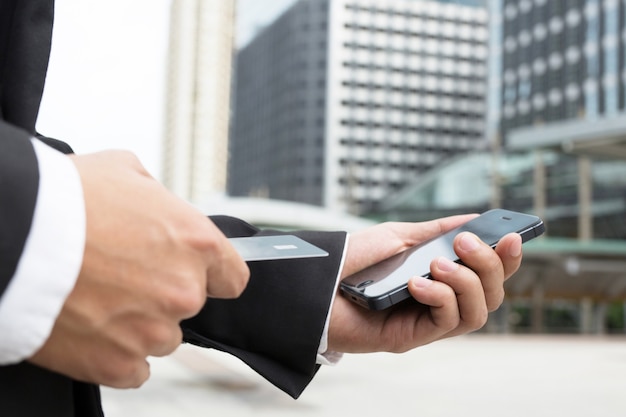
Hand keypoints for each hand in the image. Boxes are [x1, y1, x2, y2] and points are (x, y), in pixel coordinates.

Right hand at [29, 151, 249, 387]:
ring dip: (138, 323)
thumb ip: (159, 199)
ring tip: (98, 299)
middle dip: (162, 293)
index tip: (201, 275)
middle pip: (189, 305)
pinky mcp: (117, 363)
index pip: (233, 277)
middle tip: (121, 275)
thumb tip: (161, 212)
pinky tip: (93, 329)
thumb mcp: (125, 172)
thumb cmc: (66, 199)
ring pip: (161, 337)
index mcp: (196, 242)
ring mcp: (152, 331)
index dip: (215, 275)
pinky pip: (134, 368)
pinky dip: (117, 354)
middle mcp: (184, 290)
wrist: (13, 237)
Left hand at [327, 215, 521, 352]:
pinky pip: (447, 323)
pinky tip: (417, 282)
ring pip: (478, 312)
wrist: (314, 282)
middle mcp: (439, 301)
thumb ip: (437, 231)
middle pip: (491, 293)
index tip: (515, 235)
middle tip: (466, 243)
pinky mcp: (411, 338)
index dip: (507, 258)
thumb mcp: (399, 236)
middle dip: (490, 265)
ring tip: (438, 262)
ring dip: (466, 282)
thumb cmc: (353, 260)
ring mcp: (426, 322)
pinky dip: (440, 297)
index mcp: (440, 277)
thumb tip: (476, 219)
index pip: (487, 273)